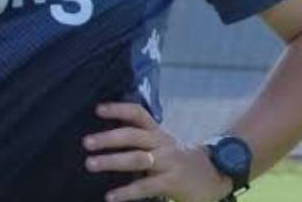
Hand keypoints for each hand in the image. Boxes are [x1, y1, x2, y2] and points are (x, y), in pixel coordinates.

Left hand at [84, 103, 233, 201]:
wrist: (215, 176)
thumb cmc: (179, 160)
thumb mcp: (162, 144)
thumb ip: (141, 140)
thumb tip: (106, 138)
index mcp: (158, 132)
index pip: (138, 114)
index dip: (118, 109)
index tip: (98, 109)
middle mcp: (162, 143)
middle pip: (133, 135)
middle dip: (108, 138)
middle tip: (86, 143)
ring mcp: (168, 162)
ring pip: (137, 158)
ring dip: (112, 161)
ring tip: (90, 164)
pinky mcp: (172, 182)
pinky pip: (146, 186)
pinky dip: (126, 192)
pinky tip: (111, 196)